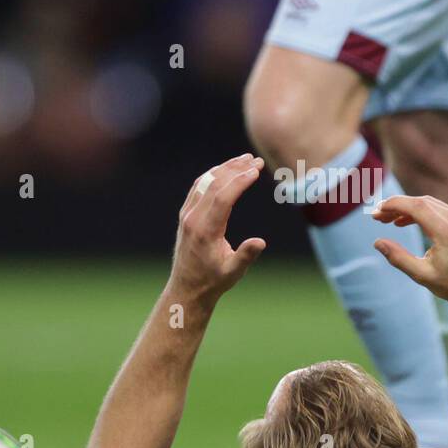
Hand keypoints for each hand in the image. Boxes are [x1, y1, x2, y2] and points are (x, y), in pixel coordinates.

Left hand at [172, 154, 266, 305]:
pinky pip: (199, 187)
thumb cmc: (213, 281)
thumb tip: (260, 242)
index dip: (239, 181)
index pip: (222, 197)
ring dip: (225, 168)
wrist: (187, 288)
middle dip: (236, 169)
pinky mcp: (186, 214)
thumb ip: (246, 256)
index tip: (256, 169)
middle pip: (214, 183)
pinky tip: (226, 170)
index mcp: (205, 230)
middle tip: (256, 160)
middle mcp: (193, 218)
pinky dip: (214, 175)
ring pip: (205, 182)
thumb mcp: (233, 272)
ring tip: (244, 159)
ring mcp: (187, 214)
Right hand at [371, 194, 447, 308]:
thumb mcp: (421, 275)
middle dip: (397, 206)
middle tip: (377, 216)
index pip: (416, 206)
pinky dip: (419, 211)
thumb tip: (377, 242)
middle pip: (421, 201)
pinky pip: (437, 208)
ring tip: (387, 220)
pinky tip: (404, 221)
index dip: (394, 205)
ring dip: (407, 208)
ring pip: (428, 203)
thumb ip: (398, 257)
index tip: (377, 211)